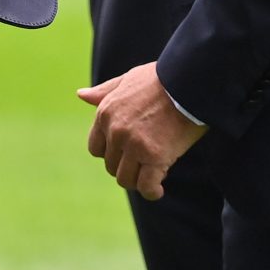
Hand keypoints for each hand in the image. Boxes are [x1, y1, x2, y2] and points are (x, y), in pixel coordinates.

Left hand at [79, 61, 206, 199]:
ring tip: (153, 174)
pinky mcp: (155, 157)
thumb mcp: (128, 79)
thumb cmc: (161, 78)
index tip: (127, 152)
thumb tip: (81, 94)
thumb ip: (104, 91)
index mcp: (105, 114)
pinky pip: (146, 186)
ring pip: (126, 179)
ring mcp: (134, 145)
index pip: (96, 149)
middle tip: (146, 162)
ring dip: (138, 181)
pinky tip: (159, 189)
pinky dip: (152, 191)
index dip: (111, 153)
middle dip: (128, 166)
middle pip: (111, 166)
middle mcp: (116, 132)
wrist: (189, 80)